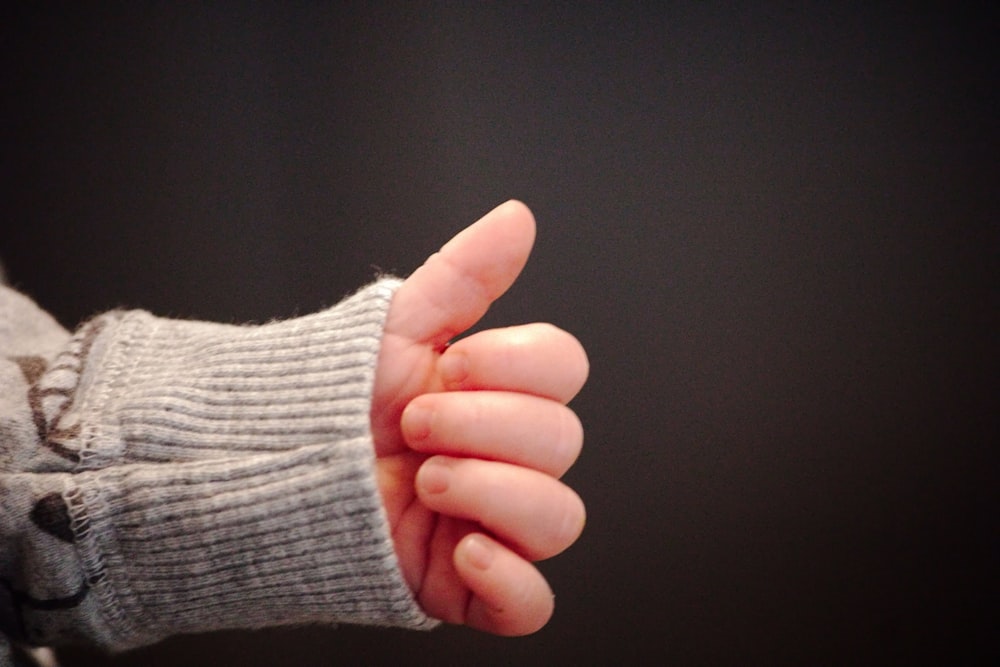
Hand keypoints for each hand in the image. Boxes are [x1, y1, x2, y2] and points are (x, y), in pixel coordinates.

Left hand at [370, 201, 587, 634]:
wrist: (258, 468)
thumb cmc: (327, 399)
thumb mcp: (396, 328)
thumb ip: (465, 274)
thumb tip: (519, 217)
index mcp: (496, 394)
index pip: (564, 370)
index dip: (518, 366)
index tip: (451, 364)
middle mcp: (503, 457)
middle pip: (563, 441)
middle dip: (485, 427)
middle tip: (414, 426)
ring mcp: (491, 523)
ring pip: (558, 519)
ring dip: (492, 493)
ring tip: (424, 481)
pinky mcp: (466, 585)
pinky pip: (531, 606)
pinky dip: (511, 581)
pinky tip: (463, 550)